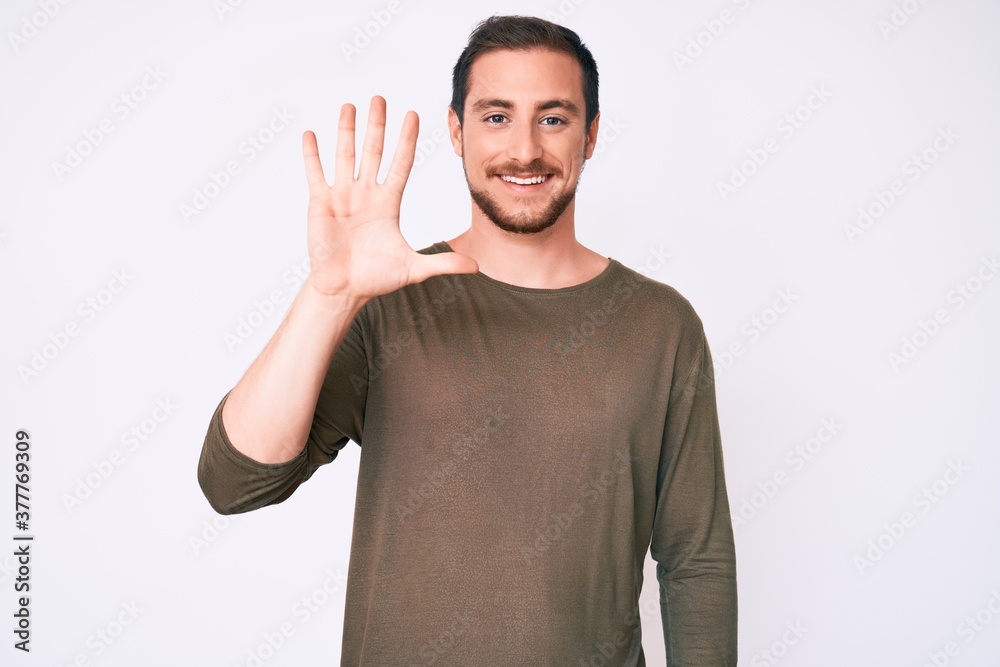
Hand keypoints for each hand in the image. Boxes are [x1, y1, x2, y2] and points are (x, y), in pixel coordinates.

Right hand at [301, 96, 477, 300]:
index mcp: (388, 203)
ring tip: (349, 106)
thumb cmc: (376, 278)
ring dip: (346, 131)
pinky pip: (316, 174)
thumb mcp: (413, 269)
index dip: (406, 140)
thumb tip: (476, 267)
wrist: (343, 290)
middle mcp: (366, 194)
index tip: (412, 115)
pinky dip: (312, 155)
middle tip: (379, 98)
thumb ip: (443, 264)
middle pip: (372, 152)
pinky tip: (310, 134)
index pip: (400, 164)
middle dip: (376, 125)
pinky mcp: (320, 204)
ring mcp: (342, 197)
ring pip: (345, 156)